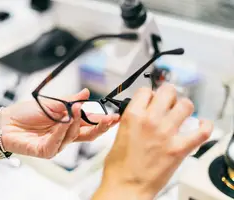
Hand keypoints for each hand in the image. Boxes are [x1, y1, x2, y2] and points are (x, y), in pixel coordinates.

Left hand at [0, 89, 119, 157]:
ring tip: (76, 109)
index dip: (103, 121)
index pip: (91, 124)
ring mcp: (57, 144)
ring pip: (74, 136)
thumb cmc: (28, 112)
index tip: (116, 115)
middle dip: (100, 127)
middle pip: (88, 135)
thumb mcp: (53, 103)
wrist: (7, 121)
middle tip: (110, 119)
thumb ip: (71, 100)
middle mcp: (66, 135)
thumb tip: (86, 93)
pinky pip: (57, 142)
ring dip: (76, 122)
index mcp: (69, 124)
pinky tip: (63, 122)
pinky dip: (61, 131)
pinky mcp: (46, 151)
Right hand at [94, 84, 212, 199]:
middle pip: (168, 91)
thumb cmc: (119, 166)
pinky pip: (202, 131)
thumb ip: (131, 120)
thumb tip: (141, 114)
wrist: (126, 187)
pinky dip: (205, 126)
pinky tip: (201, 124)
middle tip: (167, 103)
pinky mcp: (179, 148)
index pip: (145, 91)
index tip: (151, 100)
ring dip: (184, 107)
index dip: (149, 95)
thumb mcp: (118, 135)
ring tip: (181, 114)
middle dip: (168, 95)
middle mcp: (151, 120)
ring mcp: (167, 133)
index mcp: (132, 116)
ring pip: (186, 105)